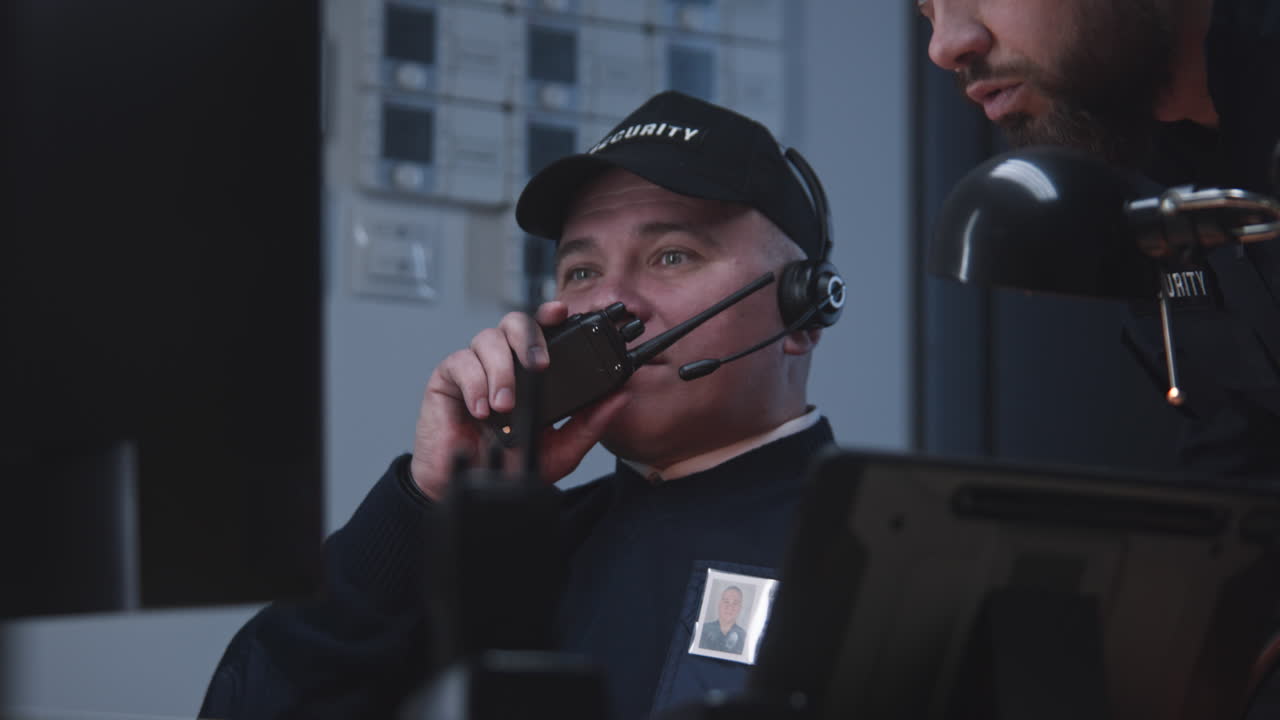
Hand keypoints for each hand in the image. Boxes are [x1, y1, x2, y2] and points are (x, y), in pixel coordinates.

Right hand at [408, 300, 630, 500]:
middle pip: (514, 323)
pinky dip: (475, 384)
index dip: (550, 314)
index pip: (542, 331)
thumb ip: (589, 424)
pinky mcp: (448, 378)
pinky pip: (460, 362)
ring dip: (502, 370)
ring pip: (488, 338)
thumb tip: (619, 397)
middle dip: (529, 338)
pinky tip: (482, 410)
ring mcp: (476, 367)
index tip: (561, 312)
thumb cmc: (511, 465)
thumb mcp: (560, 448)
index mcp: (531, 371)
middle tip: (539, 366)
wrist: (472, 488)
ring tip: (505, 405)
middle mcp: (504, 362)